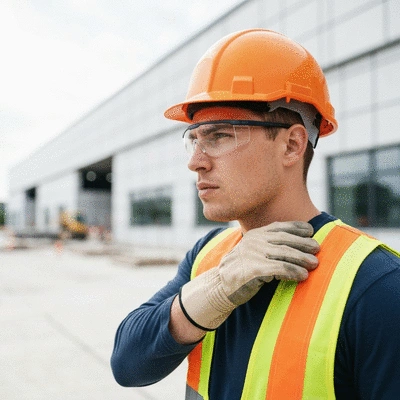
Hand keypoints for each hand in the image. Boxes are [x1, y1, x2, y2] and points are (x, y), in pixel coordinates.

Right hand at [179, 221, 318, 329]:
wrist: (221, 285)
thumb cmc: (242, 269)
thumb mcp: (253, 251)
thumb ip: (268, 245)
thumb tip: (295, 245)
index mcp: (255, 234)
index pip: (279, 227)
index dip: (296, 227)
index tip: (310, 231)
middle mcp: (255, 241)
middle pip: (285, 239)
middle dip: (303, 243)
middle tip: (317, 249)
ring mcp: (253, 254)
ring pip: (285, 253)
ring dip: (302, 258)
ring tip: (314, 264)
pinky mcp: (254, 269)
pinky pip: (279, 269)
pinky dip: (293, 272)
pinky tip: (302, 276)